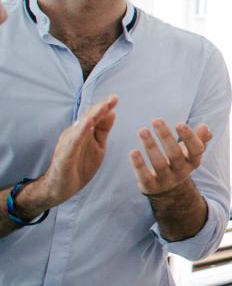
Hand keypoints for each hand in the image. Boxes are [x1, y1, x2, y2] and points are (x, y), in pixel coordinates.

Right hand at [31, 95, 118, 209]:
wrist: (62, 187)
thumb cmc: (80, 165)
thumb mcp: (97, 146)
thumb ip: (103, 130)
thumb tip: (112, 112)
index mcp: (83, 132)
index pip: (94, 116)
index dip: (104, 107)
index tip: (115, 98)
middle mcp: (74, 134)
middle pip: (88, 117)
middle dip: (100, 108)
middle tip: (112, 99)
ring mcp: (68, 144)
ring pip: (80, 127)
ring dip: (92, 116)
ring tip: (103, 107)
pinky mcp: (64, 155)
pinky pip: (73, 142)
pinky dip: (80, 132)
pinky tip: (87, 124)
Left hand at [130, 119, 212, 195]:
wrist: (169, 189)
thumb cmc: (179, 161)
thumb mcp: (191, 151)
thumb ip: (200, 138)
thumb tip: (204, 127)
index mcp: (193, 161)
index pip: (196, 150)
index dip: (189, 137)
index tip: (179, 124)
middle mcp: (182, 171)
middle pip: (175, 155)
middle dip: (166, 137)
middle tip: (156, 120)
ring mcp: (167, 180)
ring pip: (159, 164)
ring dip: (150, 147)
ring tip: (143, 130)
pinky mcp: (151, 187)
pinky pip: (145, 177)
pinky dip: (139, 165)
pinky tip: (133, 152)